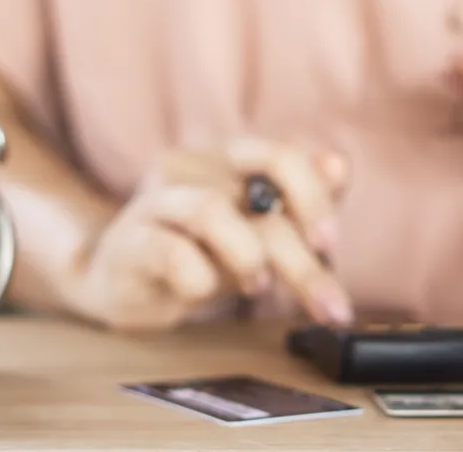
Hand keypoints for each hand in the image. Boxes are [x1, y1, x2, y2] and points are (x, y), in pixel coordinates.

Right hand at [65, 138, 353, 331]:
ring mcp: (154, 201)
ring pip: (210, 210)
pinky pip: (169, 252)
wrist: (123, 280)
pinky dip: (198, 278)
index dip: (312, 197)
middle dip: (302, 259)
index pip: (281, 156)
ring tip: (258, 288)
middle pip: (259, 197)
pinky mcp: (128, 242)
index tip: (330, 244)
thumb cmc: (204, 251)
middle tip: (329, 306)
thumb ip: (303, 202)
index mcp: (230, 156)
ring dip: (248, 257)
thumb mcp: (262, 230)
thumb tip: (339, 166)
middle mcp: (192, 167)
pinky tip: (202, 291)